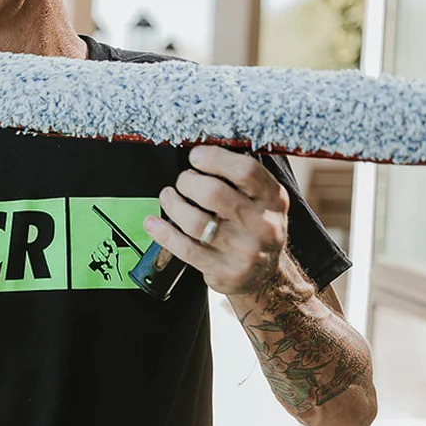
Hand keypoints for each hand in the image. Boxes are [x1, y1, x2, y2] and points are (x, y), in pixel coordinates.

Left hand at [143, 145, 289, 294]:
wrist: (266, 276)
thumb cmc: (255, 227)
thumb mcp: (264, 200)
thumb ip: (243, 178)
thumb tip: (205, 149)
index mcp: (273, 199)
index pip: (246, 171)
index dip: (215, 158)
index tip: (196, 156)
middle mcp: (262, 224)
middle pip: (214, 193)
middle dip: (188, 182)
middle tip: (184, 181)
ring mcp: (242, 250)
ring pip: (195, 221)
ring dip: (173, 204)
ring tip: (169, 197)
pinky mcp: (223, 270)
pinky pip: (184, 248)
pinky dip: (163, 232)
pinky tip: (152, 223)